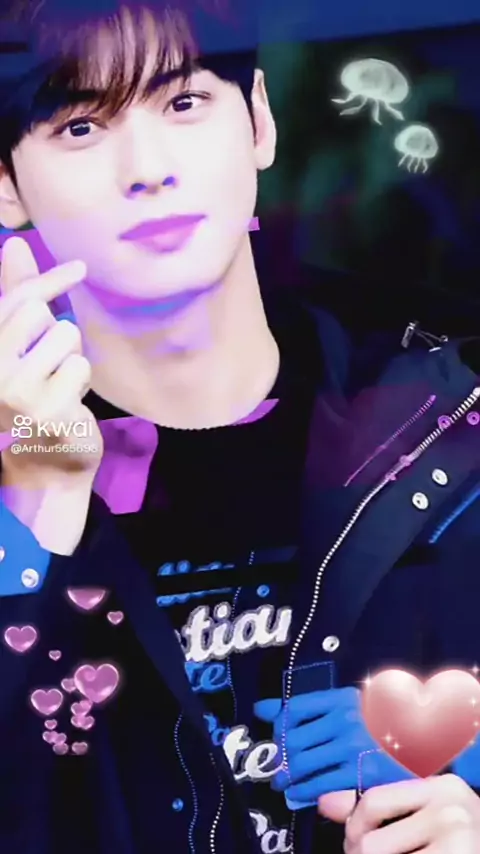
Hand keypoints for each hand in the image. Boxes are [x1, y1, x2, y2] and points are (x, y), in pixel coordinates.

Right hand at [0, 237, 102, 479]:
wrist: (44, 462)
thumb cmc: (34, 395)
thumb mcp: (20, 346)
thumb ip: (15, 298)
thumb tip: (13, 244)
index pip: (15, 301)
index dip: (47, 279)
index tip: (80, 267)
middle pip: (39, 313)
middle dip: (57, 330)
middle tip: (52, 361)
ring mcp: (16, 392)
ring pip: (65, 338)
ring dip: (71, 358)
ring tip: (59, 385)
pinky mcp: (47, 409)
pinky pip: (80, 366)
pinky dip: (80, 382)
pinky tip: (68, 402)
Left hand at [254, 687, 411, 804]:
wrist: (422, 745)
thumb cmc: (379, 724)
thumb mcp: (346, 707)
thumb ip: (305, 708)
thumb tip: (261, 709)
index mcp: (342, 698)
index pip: (295, 708)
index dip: (279, 725)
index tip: (277, 736)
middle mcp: (347, 719)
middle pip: (295, 738)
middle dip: (281, 756)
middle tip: (277, 767)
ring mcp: (354, 747)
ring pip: (304, 763)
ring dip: (288, 777)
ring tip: (283, 783)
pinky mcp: (362, 774)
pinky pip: (321, 784)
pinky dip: (304, 791)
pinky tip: (299, 793)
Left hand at [334, 775, 479, 853]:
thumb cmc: (463, 840)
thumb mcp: (430, 816)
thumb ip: (381, 808)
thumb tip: (325, 803)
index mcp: (441, 787)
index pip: (373, 801)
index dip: (353, 826)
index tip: (352, 842)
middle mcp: (449, 809)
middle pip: (372, 842)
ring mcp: (456, 839)